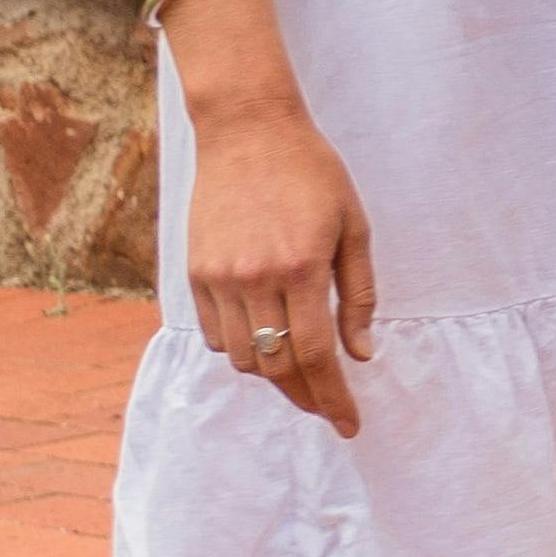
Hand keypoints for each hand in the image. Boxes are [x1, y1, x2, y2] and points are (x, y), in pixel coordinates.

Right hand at [180, 99, 376, 437]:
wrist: (248, 131)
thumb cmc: (313, 174)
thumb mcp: (353, 228)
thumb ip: (358, 294)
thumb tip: (361, 354)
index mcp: (300, 268)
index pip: (317, 356)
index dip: (334, 398)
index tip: (349, 425)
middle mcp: (254, 279)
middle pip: (277, 367)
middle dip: (306, 395)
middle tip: (329, 406)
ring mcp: (218, 278)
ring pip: (242, 359)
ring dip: (272, 375)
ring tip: (300, 371)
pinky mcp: (194, 273)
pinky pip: (214, 335)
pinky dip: (241, 348)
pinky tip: (265, 339)